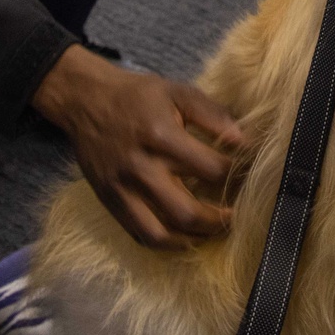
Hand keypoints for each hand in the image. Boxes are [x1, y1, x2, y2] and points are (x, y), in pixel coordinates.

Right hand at [32, 45, 243, 247]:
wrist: (86, 100)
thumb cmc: (137, 95)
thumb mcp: (177, 91)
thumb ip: (212, 114)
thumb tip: (243, 141)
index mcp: (161, 137)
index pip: (210, 169)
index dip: (235, 175)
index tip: (248, 176)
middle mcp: (141, 168)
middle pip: (187, 212)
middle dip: (218, 220)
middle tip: (236, 217)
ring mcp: (122, 190)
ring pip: (162, 234)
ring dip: (193, 239)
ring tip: (212, 231)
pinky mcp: (110, 202)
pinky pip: (139, 234)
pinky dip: (165, 243)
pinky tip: (183, 236)